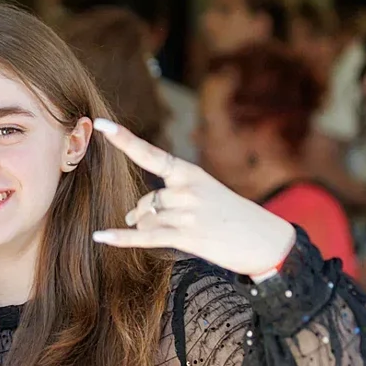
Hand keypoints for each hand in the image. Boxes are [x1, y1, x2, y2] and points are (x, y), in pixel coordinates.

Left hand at [91, 118, 295, 277]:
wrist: (266, 241)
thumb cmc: (232, 217)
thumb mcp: (204, 194)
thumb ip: (167, 200)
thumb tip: (130, 216)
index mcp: (190, 172)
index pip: (150, 153)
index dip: (124, 139)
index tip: (100, 124)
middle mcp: (187, 189)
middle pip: (147, 200)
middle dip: (148, 214)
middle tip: (175, 224)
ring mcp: (188, 213)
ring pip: (146, 219)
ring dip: (150, 229)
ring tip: (180, 233)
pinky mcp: (188, 236)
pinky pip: (146, 236)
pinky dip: (121, 238)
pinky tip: (99, 237)